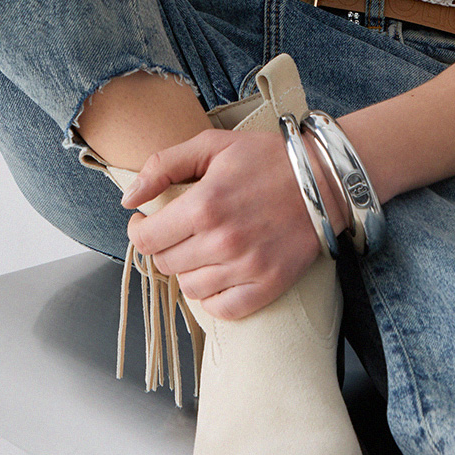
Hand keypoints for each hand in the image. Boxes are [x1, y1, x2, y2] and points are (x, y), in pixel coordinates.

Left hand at [120, 128, 344, 319]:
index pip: (145, 239)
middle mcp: (222, 241)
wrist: (325, 179)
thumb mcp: (212, 145)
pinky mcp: (268, 285)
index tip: (148, 222)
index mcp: (204, 206)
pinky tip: (220, 273)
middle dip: (165, 247)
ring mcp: (247, 267)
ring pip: (190, 288)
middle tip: (181, 230)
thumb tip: (129, 199)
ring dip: (189, 270)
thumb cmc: (267, 158)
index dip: (140, 230)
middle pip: (165, 264)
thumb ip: (164, 166)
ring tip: (203, 248)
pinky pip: (222, 309)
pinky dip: (214, 297)